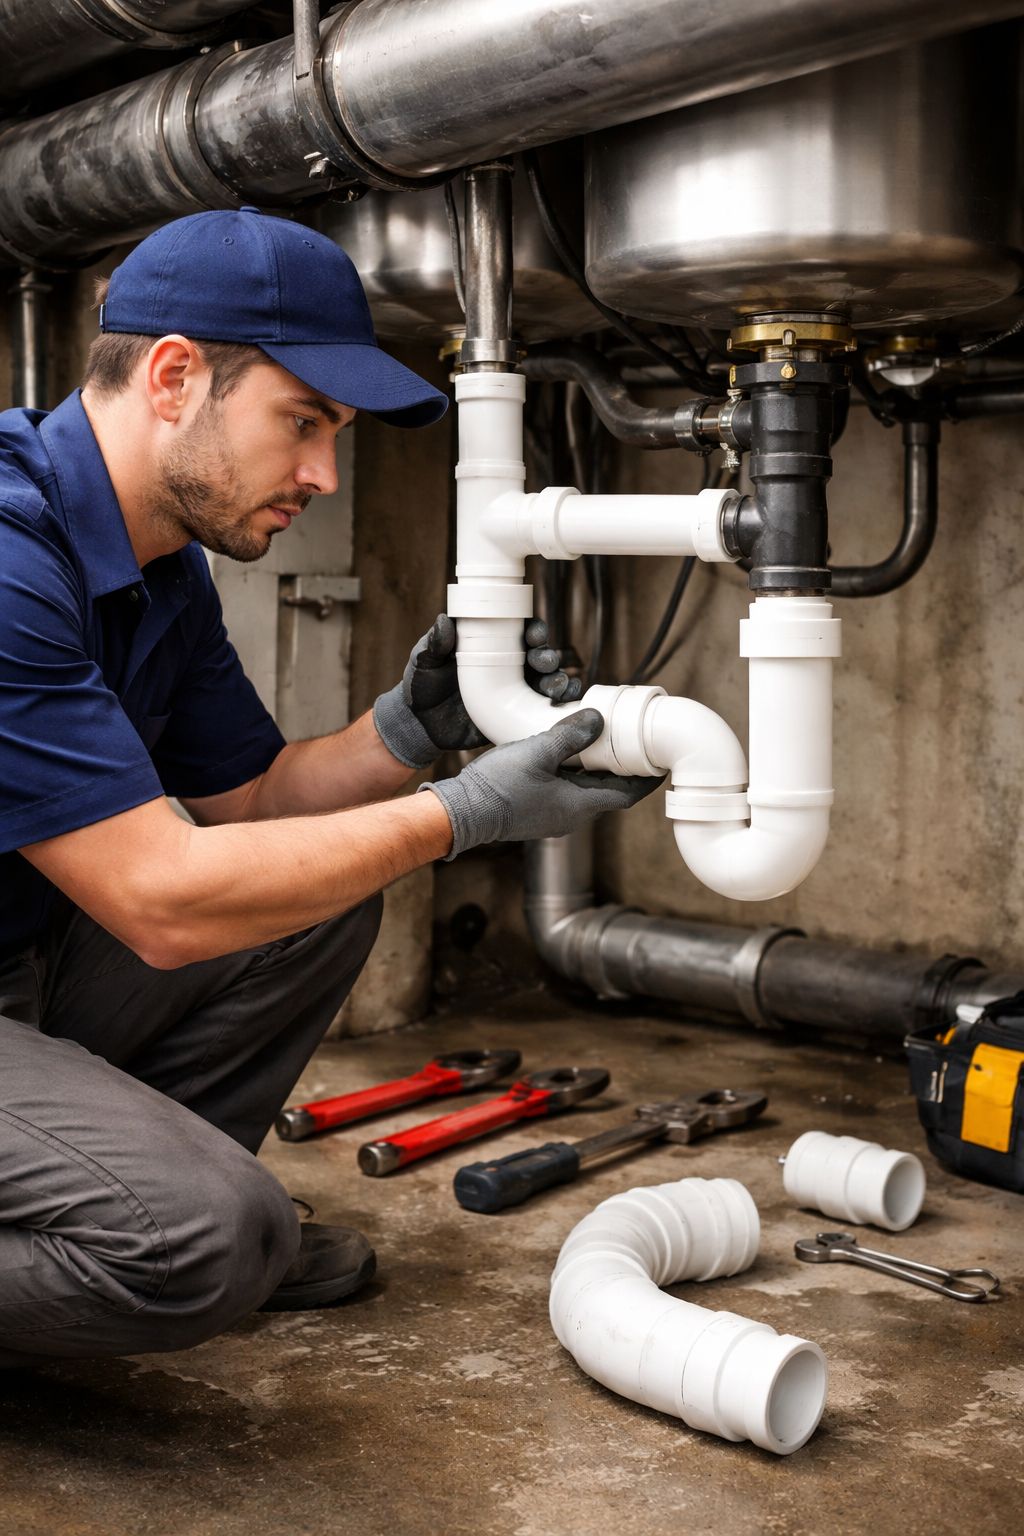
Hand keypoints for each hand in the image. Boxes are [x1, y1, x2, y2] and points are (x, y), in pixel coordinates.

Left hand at [373, 615, 581, 767]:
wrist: (419, 726)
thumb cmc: (421, 686)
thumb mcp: (424, 662)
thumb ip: (433, 643)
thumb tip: (445, 621)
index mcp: (491, 646)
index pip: (520, 633)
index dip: (534, 631)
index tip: (535, 635)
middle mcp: (508, 667)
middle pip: (540, 656)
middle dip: (548, 657)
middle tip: (544, 663)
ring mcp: (514, 692)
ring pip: (546, 681)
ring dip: (557, 680)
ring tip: (555, 687)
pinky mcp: (515, 716)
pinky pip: (542, 709)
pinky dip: (558, 705)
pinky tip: (565, 705)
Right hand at [422, 708, 664, 858]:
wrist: (461, 812)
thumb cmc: (498, 787)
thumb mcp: (538, 752)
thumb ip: (570, 735)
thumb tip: (598, 719)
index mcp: (578, 806)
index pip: (626, 796)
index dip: (646, 781)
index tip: (660, 765)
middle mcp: (570, 817)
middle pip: (607, 793)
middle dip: (622, 771)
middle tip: (635, 747)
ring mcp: (552, 817)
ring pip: (586, 792)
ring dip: (597, 772)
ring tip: (604, 745)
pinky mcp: (536, 812)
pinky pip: (566, 793)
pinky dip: (576, 775)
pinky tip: (568, 756)